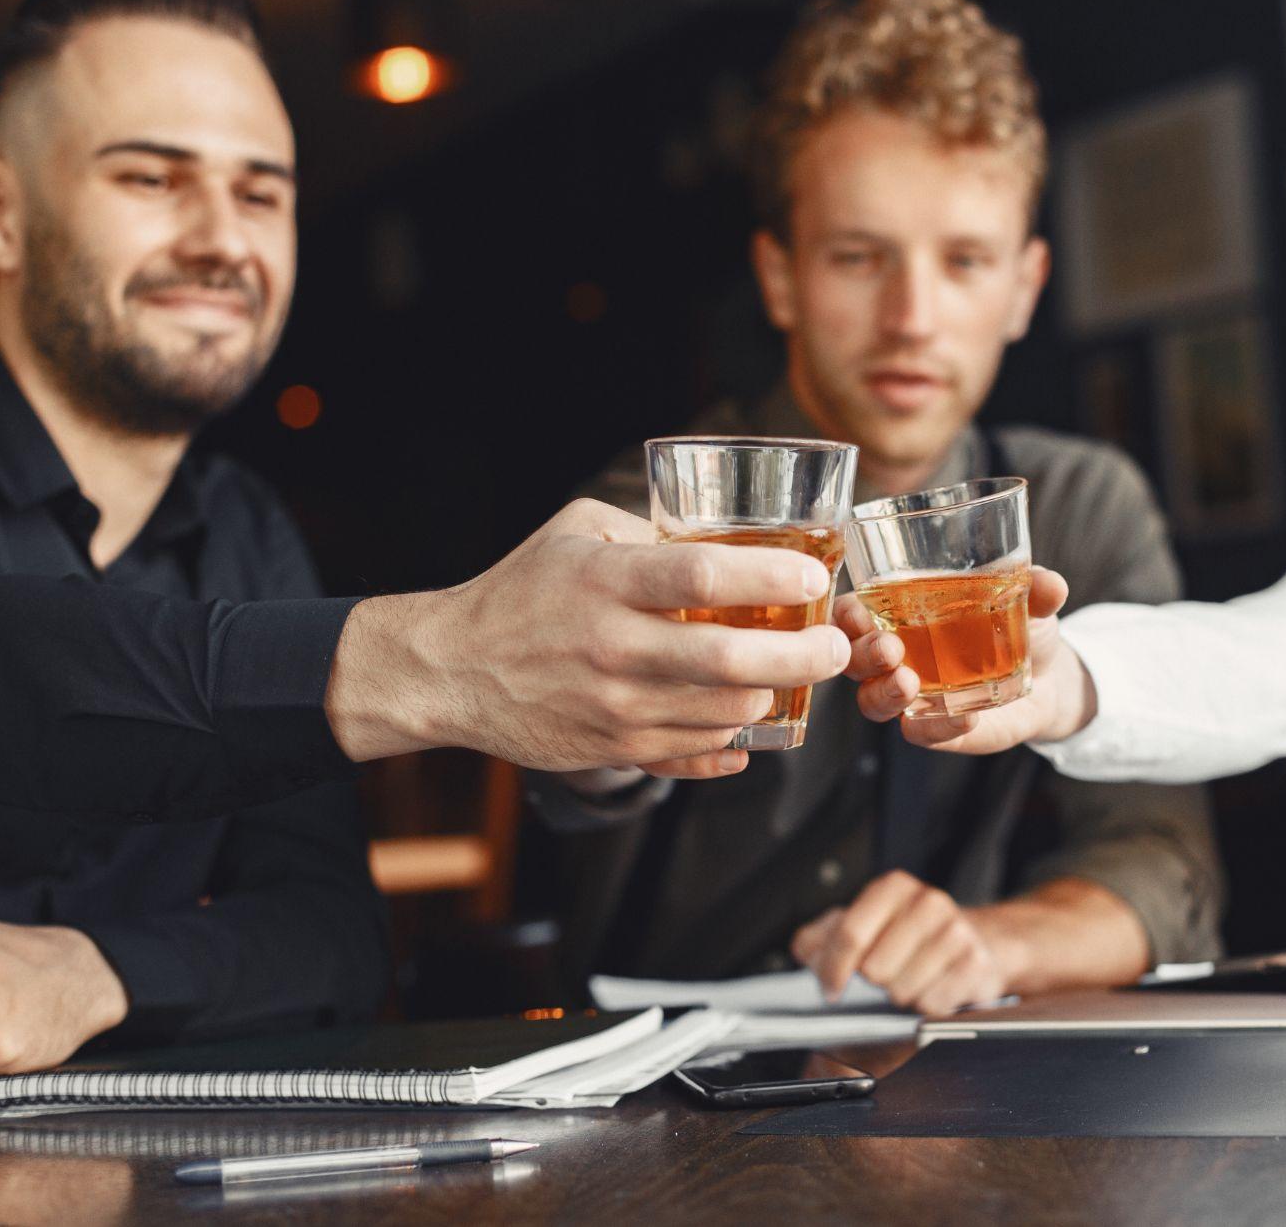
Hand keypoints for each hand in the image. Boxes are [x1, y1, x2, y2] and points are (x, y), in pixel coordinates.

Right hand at [326, 498, 850, 774]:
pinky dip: (732, 741)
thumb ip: (650, 532)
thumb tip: (728, 539)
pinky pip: (695, 755)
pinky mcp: (613, 750)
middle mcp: (614, 648)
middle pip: (732, 660)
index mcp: (607, 583)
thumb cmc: (522, 592)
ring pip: (725, 714)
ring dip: (771, 696)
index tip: (812, 578)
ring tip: (784, 674)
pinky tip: (746, 719)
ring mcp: (616, 708)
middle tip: (832, 647)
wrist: (453, 670)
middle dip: (803, 656)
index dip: (771, 578)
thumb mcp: (577, 532)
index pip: (705, 577)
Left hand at [790, 870, 1007, 1016]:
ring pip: (901, 990)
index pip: (849, 934)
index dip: (833, 969)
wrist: (978, 940)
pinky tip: (932, 987)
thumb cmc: (908, 935)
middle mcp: (928, 902)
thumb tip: (807, 952)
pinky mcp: (975, 965)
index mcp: (893, 888)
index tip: (831, 987)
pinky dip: (925, 1006)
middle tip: (886, 972)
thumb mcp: (860, 925)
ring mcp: (956, 932)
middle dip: (874, 981)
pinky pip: (931, 1006)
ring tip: (911, 978)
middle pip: (874, 969)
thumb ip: (820, 938)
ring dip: (901, 994)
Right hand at [836, 566, 1094, 755]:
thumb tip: (1051, 584)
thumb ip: (1036, 589)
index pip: (852, 613)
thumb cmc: (1022, 624)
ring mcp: (912, 697)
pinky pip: (923, 733)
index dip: (846, 614)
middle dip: (863, 654)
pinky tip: (964, 718)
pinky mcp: (937, 728)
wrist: (1051, 677)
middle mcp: (896, 656)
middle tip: (889, 648)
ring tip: (909, 683)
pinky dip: (939, 727)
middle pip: (854, 660)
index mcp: (899, 614)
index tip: (858, 612)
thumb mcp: (1029, 602)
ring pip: (873, 702)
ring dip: (883, 694)